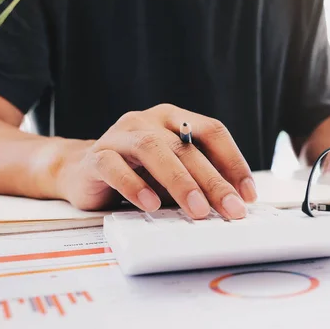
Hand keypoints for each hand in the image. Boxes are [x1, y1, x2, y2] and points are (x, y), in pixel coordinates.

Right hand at [56, 104, 256, 218]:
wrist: (80, 171)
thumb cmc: (138, 172)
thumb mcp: (173, 173)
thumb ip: (198, 180)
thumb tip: (232, 205)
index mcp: (174, 119)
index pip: (213, 131)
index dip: (234, 162)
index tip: (248, 194)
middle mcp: (149, 121)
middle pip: (187, 146)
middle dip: (214, 181)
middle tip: (231, 209)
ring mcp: (121, 135)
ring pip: (153, 150)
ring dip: (179, 181)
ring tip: (197, 209)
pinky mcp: (96, 156)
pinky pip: (115, 168)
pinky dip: (135, 186)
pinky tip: (150, 204)